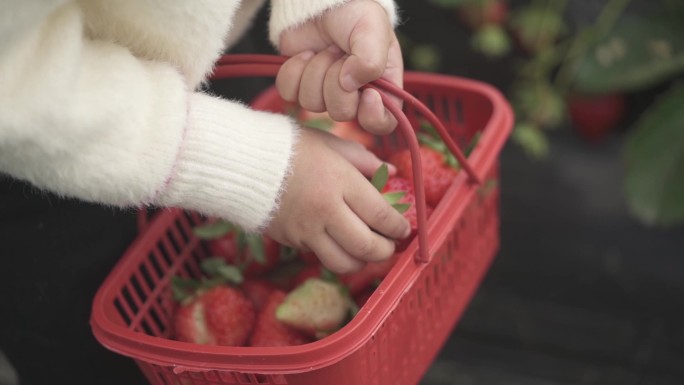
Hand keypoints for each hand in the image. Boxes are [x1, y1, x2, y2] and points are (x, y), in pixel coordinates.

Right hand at [265, 127, 409, 273]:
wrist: (242, 163)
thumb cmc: (291, 147)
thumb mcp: (331, 144)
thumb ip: (364, 160)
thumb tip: (390, 173)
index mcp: (341, 182)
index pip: (381, 215)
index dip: (398, 227)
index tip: (404, 228)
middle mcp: (326, 211)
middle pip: (367, 247)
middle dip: (385, 250)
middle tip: (390, 245)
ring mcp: (307, 230)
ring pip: (344, 263)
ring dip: (361, 262)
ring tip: (365, 250)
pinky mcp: (291, 241)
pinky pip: (320, 256)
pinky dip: (334, 254)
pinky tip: (337, 241)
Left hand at [275, 0, 402, 134]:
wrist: (320, 0)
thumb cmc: (354, 12)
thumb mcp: (373, 30)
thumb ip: (371, 60)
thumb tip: (350, 84)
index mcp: (382, 86)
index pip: (383, 122)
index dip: (373, 116)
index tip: (367, 93)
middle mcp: (354, 95)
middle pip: (342, 114)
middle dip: (335, 82)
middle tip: (338, 55)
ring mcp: (325, 93)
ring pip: (312, 105)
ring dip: (314, 71)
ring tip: (323, 50)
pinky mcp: (299, 86)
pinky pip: (289, 94)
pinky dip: (293, 71)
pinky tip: (304, 54)